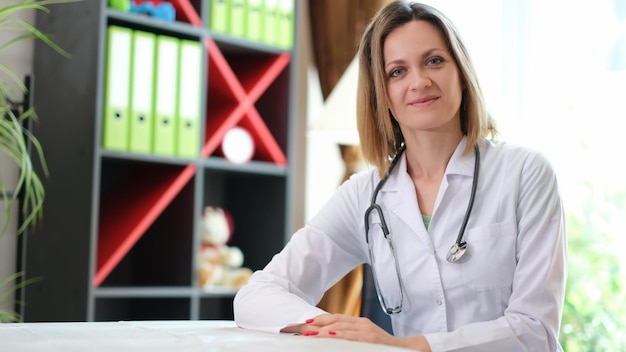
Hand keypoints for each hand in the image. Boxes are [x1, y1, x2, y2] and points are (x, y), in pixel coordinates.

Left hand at [294, 313, 430, 350]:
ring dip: (324, 331)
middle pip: (335, 321)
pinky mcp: (371, 340)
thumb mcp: (366, 336)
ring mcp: (367, 332)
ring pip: (341, 329)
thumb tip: (331, 333)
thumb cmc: (384, 345)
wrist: (406, 349)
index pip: (336, 317)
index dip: (320, 319)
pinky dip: (340, 335)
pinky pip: (352, 337)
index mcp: (360, 322)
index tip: (307, 323)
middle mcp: (362, 324)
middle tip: (303, 328)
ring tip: (311, 334)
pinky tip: (330, 334)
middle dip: (318, 325)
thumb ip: (350, 333)